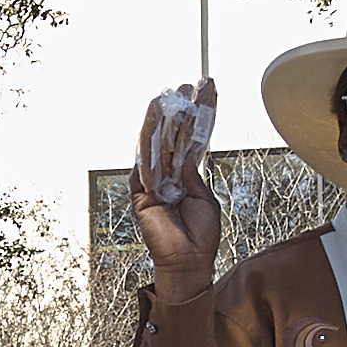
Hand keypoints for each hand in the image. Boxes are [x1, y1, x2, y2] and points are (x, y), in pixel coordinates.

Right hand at [130, 86, 221, 304]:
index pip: (193, 138)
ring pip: (156, 144)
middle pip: (174, 135)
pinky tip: (155, 122)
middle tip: (189, 84)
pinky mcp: (140, 194)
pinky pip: (142, 165)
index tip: (206, 91)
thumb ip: (194, 175)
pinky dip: (148, 144)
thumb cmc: (200, 238)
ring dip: (164, 118)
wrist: (188, 263)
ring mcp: (154, 183)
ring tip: (172, 95)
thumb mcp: (204, 198)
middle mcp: (169, 176)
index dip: (200, 115)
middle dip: (182, 109)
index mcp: (186, 176)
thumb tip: (187, 154)